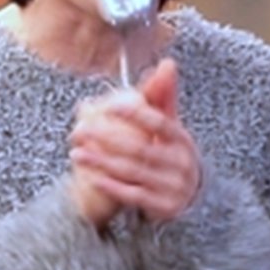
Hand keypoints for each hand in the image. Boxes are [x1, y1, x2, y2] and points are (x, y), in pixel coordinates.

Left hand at [69, 58, 200, 225]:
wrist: (193, 198)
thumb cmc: (174, 154)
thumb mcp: (173, 127)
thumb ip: (164, 97)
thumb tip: (166, 63)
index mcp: (182, 139)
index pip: (160, 124)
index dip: (136, 115)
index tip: (110, 107)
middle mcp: (180, 162)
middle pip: (141, 149)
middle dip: (108, 139)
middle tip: (81, 130)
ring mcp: (172, 186)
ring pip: (132, 172)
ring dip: (101, 162)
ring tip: (76, 153)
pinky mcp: (162, 206)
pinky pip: (131, 194)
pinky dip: (109, 184)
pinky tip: (89, 175)